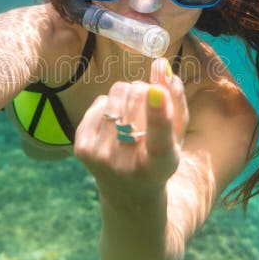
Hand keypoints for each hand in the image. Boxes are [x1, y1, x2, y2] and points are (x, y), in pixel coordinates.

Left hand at [74, 58, 188, 202]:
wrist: (128, 194)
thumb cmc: (160, 158)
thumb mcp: (177, 136)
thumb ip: (175, 100)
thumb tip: (160, 65)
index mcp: (160, 165)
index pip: (159, 138)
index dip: (158, 113)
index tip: (155, 91)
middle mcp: (127, 164)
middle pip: (136, 100)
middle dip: (145, 89)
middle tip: (149, 101)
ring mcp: (100, 157)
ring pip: (116, 94)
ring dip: (127, 96)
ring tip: (132, 116)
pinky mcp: (81, 147)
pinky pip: (99, 101)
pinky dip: (110, 105)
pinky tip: (115, 125)